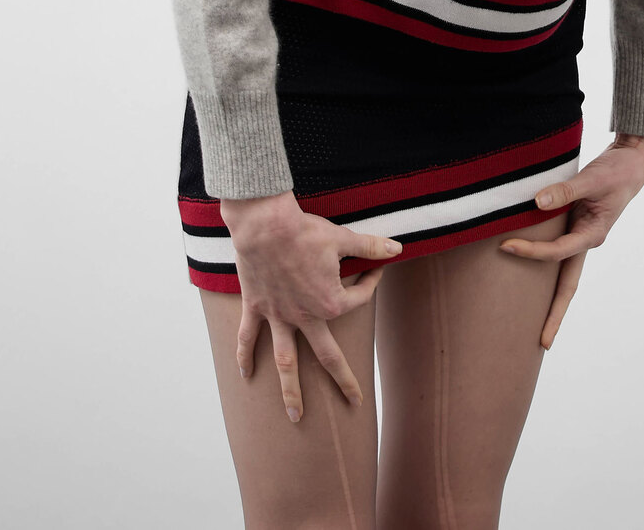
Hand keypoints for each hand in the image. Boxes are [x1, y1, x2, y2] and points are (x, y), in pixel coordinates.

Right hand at [219, 191, 403, 423]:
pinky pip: (249, 337)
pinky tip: (246, 374)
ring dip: (291, 390)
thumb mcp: (343, 239)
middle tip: (355, 403)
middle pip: (327, 356)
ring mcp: (279, 317)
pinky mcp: (257, 308)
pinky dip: (245, 356)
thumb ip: (371, 248)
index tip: (375, 267)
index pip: (358, 300)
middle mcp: (305, 317)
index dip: (371, 281)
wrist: (264, 226)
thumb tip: (398, 249)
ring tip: (296, 416)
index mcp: (330, 303)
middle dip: (343, 381)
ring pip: (286, 361)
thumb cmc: (305, 231)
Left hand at [497, 133, 643, 349]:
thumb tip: (537, 202)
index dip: (531, 252)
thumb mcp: (593, 178)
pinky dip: (541, 261)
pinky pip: (556, 250)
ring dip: (546, 295)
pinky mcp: (575, 225)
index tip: (506, 245)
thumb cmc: (617, 170)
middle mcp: (587, 241)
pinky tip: (526, 266)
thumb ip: (566, 191)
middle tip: (542, 344)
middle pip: (568, 286)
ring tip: (526, 319)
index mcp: (594, 235)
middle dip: (555, 314)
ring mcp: (581, 236)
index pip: (557, 254)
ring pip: (560, 272)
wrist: (634, 162)